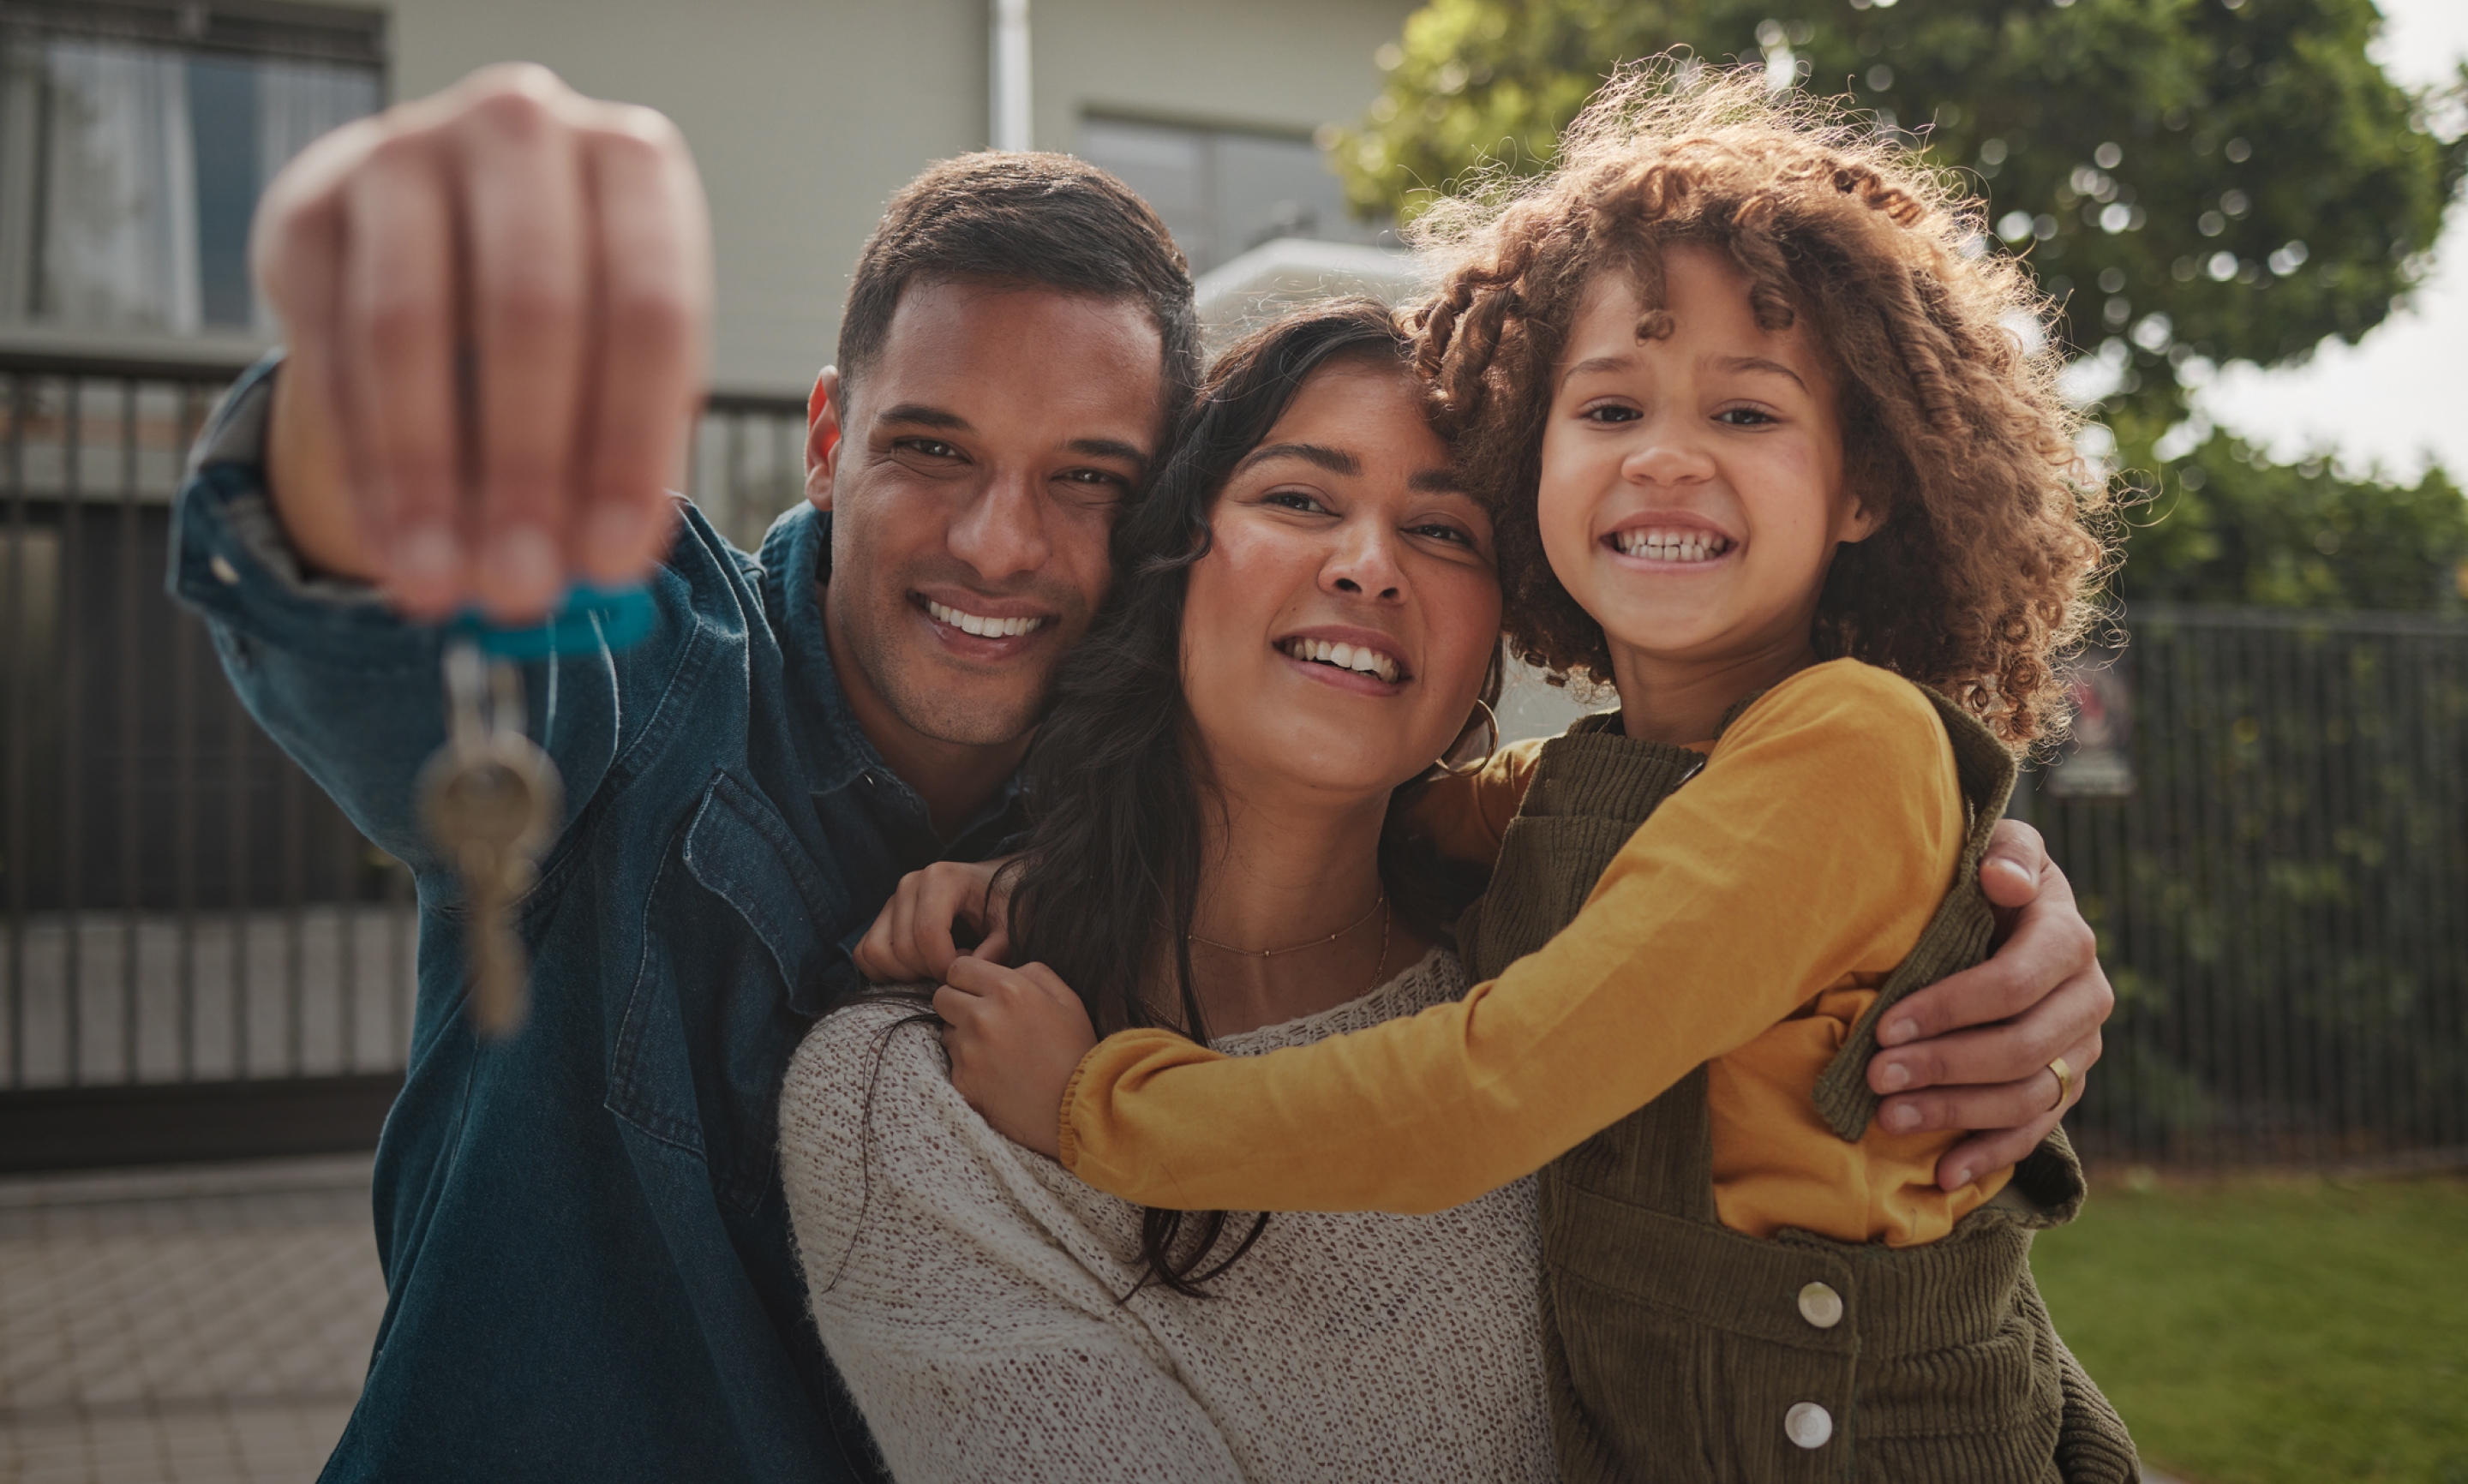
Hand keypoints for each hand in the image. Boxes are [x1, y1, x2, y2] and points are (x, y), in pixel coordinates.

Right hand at [253, 64, 712, 621]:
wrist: (439, 229)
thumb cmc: (570, 312)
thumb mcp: (621, 362)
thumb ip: (621, 454)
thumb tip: (598, 579)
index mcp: (634, 163)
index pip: (647, 312)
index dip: (629, 446)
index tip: (610, 563)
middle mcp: (523, 131)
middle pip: (531, 313)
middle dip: (525, 470)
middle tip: (519, 589)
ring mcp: (404, 152)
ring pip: (409, 327)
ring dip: (427, 475)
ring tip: (442, 586)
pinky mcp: (309, 203)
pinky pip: (330, 344)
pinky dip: (362, 459)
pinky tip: (389, 543)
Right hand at [853, 858, 1018, 982]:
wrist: (997, 886)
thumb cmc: (1007, 904)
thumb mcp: (1012, 925)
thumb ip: (996, 949)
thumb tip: (967, 970)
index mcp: (941, 878)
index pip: (927, 934)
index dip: (944, 967)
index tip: (966, 975)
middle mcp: (910, 883)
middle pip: (902, 948)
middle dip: (929, 972)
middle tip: (957, 970)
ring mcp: (892, 900)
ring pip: (876, 952)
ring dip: (906, 974)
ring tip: (939, 966)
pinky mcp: (882, 917)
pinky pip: (865, 953)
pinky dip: (886, 971)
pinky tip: (920, 968)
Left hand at [935, 958, 1095, 1158]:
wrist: (1077, 1109)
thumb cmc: (1076, 1051)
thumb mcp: (1067, 999)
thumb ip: (1032, 972)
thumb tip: (1005, 969)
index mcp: (1008, 990)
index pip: (958, 967)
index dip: (968, 977)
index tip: (979, 990)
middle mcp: (982, 1017)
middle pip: (943, 997)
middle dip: (958, 1003)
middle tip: (983, 1019)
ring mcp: (969, 1051)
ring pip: (946, 1030)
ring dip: (962, 1035)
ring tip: (997, 1051)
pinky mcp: (962, 1081)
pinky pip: (953, 1063)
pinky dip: (969, 1066)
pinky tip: (996, 1074)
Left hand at [1865, 818, 2111, 1188]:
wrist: (2011, 914)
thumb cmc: (1988, 878)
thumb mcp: (2000, 849)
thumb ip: (2007, 855)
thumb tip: (2001, 880)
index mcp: (2068, 940)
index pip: (2013, 985)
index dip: (1950, 1009)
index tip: (1886, 1026)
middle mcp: (2088, 999)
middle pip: (2019, 1049)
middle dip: (1943, 1066)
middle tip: (1877, 1078)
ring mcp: (2079, 1049)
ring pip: (2026, 1096)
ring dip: (1956, 1113)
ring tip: (1889, 1117)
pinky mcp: (2064, 1085)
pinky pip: (2036, 1131)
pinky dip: (1990, 1155)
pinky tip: (1943, 1173)